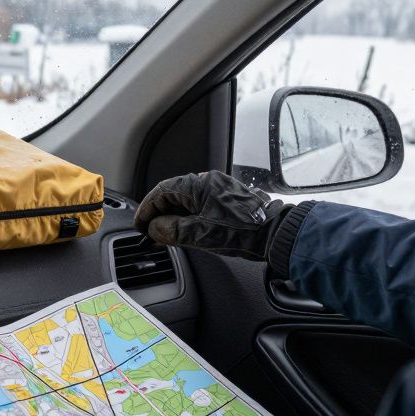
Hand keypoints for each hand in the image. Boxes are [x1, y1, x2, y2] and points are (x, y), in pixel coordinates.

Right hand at [134, 170, 291, 259]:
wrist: (274, 233)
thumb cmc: (241, 232)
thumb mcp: (199, 234)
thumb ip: (171, 230)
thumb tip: (154, 228)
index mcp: (197, 184)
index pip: (161, 192)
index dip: (147, 209)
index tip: (140, 224)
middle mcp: (207, 181)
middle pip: (172, 193)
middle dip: (159, 212)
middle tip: (150, 230)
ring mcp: (218, 188)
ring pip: (186, 198)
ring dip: (173, 214)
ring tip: (166, 232)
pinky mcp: (227, 197)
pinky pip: (199, 202)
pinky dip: (187, 214)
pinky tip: (186, 228)